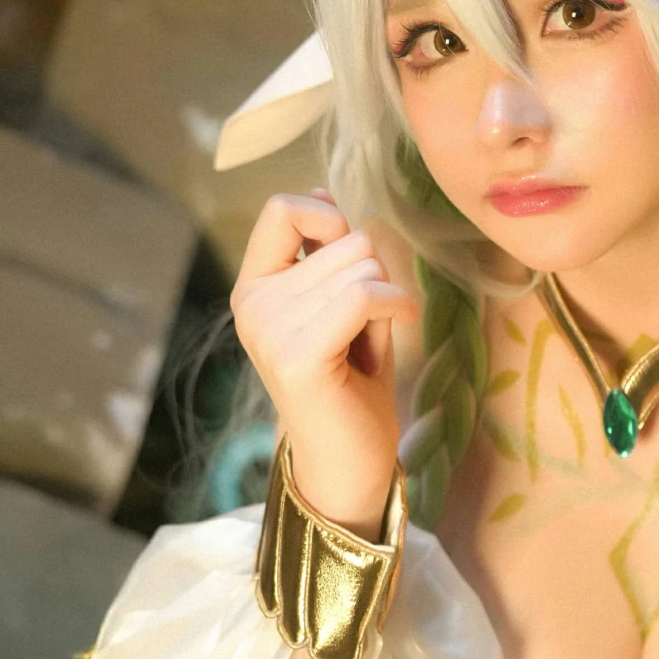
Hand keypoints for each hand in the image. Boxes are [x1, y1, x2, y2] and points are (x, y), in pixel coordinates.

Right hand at [230, 191, 418, 535]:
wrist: (349, 466)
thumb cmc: (352, 388)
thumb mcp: (339, 308)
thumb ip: (330, 256)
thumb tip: (322, 192)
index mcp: (255, 288)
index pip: (281, 208)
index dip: (329, 217)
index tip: (352, 256)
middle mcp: (252, 304)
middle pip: (343, 238)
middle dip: (374, 272)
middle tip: (368, 325)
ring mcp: (270, 330)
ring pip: (361, 264)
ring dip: (386, 294)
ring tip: (371, 341)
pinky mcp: (298, 356)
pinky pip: (364, 295)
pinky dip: (397, 304)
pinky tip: (406, 324)